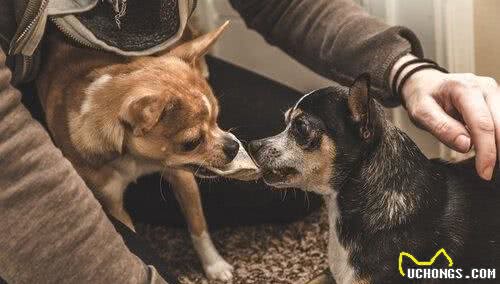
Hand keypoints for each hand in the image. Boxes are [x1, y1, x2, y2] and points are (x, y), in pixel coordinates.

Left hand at [393, 55, 499, 179]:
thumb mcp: (421, 112)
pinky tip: (489, 150)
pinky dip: (497, 138)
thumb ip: (441, 127)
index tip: (484, 172)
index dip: (487, 151)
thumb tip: (466, 145)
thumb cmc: (422, 97)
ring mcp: (494, 92)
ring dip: (498, 145)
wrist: (425, 83)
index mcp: (465, 88)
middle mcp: (485, 87)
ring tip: (486, 162)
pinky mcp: (497, 100)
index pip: (482, 124)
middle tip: (486, 172)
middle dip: (497, 151)